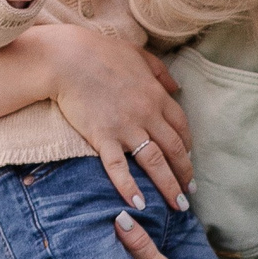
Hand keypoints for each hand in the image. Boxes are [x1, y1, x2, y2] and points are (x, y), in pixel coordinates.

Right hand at [25, 26, 192, 208]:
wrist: (68, 58)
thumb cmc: (101, 52)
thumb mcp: (139, 54)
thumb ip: (160, 71)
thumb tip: (177, 87)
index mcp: (156, 95)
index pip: (181, 127)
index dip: (188, 147)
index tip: (188, 160)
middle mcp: (147, 114)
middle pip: (174, 149)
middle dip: (184, 173)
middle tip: (190, 191)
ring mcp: (125, 127)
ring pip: (155, 163)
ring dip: (169, 186)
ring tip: (177, 205)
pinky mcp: (102, 137)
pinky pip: (119, 168)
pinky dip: (129, 187)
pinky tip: (138, 204)